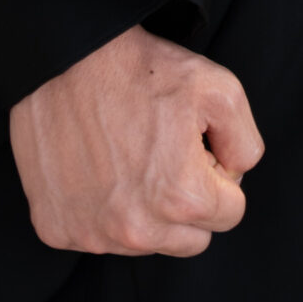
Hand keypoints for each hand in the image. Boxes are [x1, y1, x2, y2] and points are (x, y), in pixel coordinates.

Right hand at [9, 25, 262, 257]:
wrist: (63, 59)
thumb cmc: (139, 70)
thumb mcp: (219, 87)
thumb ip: (245, 141)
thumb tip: (236, 173)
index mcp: (180, 199)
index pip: (230, 214)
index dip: (220, 175)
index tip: (198, 149)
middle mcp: (135, 230)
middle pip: (191, 239)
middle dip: (188, 203)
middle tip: (167, 154)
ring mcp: (92, 235)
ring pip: (146, 242)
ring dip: (146, 211)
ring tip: (130, 157)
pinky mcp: (58, 230)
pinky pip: (98, 237)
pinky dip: (103, 211)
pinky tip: (97, 169)